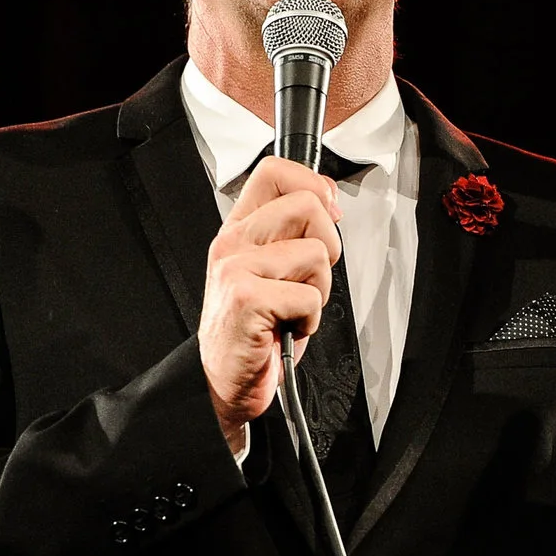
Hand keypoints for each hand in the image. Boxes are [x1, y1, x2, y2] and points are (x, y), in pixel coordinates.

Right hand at [199, 157, 342, 456]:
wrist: (226, 384)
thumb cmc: (256, 332)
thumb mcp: (274, 270)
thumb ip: (293, 231)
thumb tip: (329, 198)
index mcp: (240, 229)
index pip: (274, 171)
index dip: (313, 184)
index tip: (326, 212)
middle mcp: (233, 242)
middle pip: (307, 204)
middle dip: (327, 245)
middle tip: (307, 278)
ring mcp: (236, 268)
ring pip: (317, 252)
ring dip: (318, 290)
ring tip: (293, 309)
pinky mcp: (246, 298)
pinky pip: (310, 296)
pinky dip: (309, 321)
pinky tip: (286, 329)